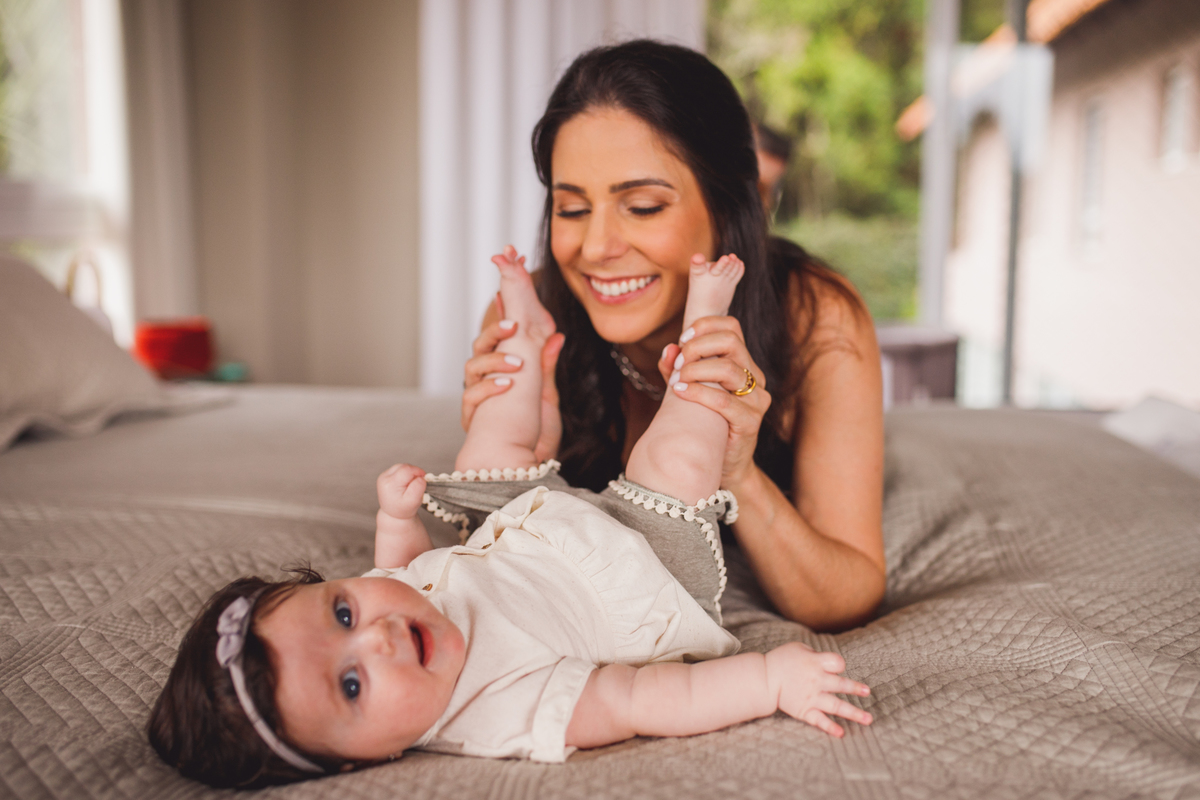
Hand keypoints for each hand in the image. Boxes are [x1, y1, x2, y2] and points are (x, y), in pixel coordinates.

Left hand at [376, 463, 426, 520]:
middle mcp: (384, 478)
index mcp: (390, 485)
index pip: (407, 470)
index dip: (418, 471)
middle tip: (416, 484)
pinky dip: (404, 474)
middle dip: (414, 473)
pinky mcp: (384, 475)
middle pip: (404, 466)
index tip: (423, 479)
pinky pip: (398, 469)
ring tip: (410, 485)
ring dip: (409, 473)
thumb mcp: (414, 501)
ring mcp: (383, 476)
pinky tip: (405, 483)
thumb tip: (420, 476)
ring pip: (401, 466)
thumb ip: (418, 488)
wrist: (393, 514)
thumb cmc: (404, 509)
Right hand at [461, 291, 564, 462]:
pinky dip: (490, 387)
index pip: (499, 339)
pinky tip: (508, 385)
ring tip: (517, 364)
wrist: (524, 473)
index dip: (501, 317)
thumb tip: (557, 335)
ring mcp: (477, 399)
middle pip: (480, 346)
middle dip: (495, 332)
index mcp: (502, 373)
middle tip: (514, 325)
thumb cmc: (536, 436)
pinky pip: (474, 394)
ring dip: (495, 360)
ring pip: (473, 366)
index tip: (506, 294)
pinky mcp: (472, 417)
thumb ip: (546, 366)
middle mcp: (485, 382)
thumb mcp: (547, 396)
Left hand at [658, 315, 772, 490]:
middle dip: (698, 347)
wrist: (723, 466)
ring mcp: (757, 400)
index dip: (705, 326)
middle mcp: (755, 377)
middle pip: (731, 341)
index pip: (731, 327)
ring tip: (677, 380)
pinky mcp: (751, 422)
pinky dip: (698, 393)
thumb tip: (668, 348)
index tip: (683, 339)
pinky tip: (679, 393)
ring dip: (696, 370)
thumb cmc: (705, 424)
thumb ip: (676, 368)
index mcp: (743, 364)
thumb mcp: (688, 390)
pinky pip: (724, 401)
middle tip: (678, 363)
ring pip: (729, 370)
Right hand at [766, 642, 871, 736]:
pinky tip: (841, 733)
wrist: (763, 679)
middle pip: (841, 685)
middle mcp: (816, 680)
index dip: (838, 664)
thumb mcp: (798, 648)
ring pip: (836, 706)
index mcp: (815, 663)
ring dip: (853, 713)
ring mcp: (811, 697)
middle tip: (867, 692)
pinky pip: (819, 720)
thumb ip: (816, 653)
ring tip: (868, 719)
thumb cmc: (781, 660)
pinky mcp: (804, 710)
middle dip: (856, 688)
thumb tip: (830, 661)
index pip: (837, 662)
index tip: (837, 667)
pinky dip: (830, 728)